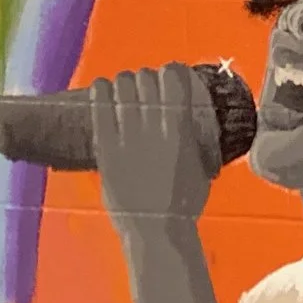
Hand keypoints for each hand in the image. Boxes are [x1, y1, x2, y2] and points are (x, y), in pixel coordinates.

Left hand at [91, 64, 215, 229]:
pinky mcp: (106, 148)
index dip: (171, 71)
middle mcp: (155, 126)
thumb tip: (194, 121)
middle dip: (146, 79)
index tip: (168, 77)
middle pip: (146, 78)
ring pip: (121, 86)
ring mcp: (128, 136)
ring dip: (122, 83)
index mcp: (182, 128)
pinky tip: (101, 90)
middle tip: (143, 90)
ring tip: (122, 91)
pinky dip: (100, 92)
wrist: (156, 230)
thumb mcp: (202, 164)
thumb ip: (196, 138)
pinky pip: (99, 107)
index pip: (174, 77)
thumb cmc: (186, 203)